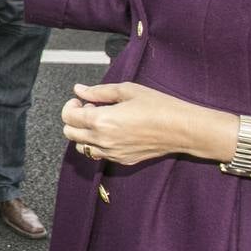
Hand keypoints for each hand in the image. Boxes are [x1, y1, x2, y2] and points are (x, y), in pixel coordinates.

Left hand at [60, 81, 201, 165]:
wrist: (182, 129)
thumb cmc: (158, 106)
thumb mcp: (127, 90)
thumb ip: (98, 91)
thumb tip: (79, 90)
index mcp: (101, 121)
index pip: (68, 117)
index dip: (71, 105)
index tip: (81, 100)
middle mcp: (103, 140)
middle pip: (70, 134)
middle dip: (74, 120)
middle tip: (90, 108)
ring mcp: (112, 153)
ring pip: (82, 147)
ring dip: (84, 134)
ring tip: (101, 121)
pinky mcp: (122, 160)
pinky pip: (99, 154)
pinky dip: (97, 144)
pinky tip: (113, 131)